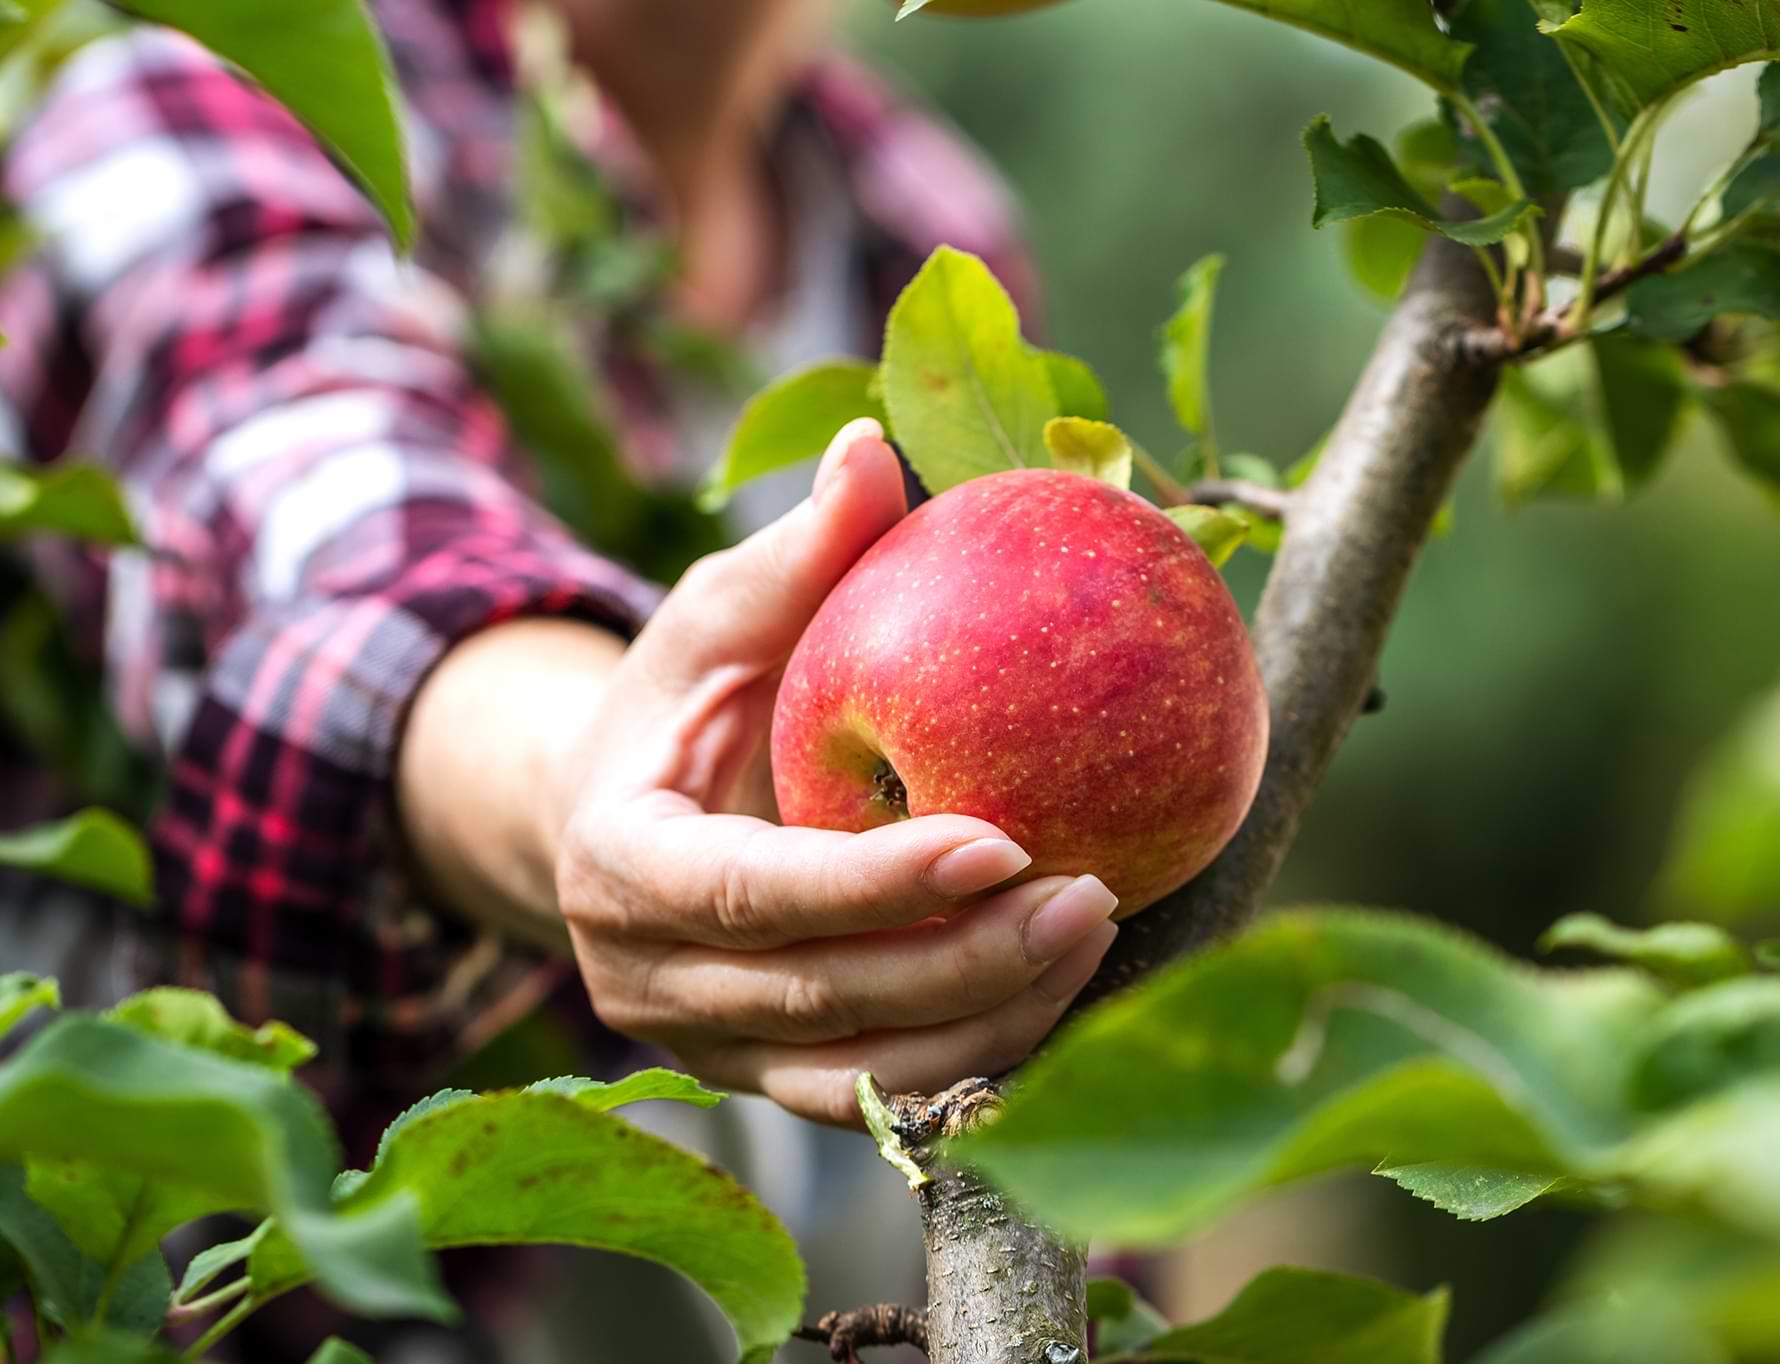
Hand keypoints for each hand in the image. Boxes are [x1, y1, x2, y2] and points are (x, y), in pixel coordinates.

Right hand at [549, 421, 1117, 1124]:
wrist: (615, 827)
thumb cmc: (679, 703)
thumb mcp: (716, 620)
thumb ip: (794, 555)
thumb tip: (876, 448)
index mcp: (619, 868)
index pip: (745, 894)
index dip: (871, 882)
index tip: (1001, 838)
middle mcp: (649, 983)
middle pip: (823, 997)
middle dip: (966, 960)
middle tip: (1095, 894)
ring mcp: (710, 1049)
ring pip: (864, 1073)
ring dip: (992, 1019)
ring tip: (1100, 935)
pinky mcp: (770, 1079)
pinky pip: (883, 1093)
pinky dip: (977, 1056)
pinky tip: (1067, 994)